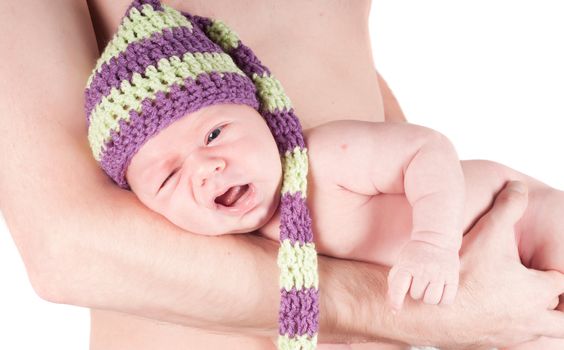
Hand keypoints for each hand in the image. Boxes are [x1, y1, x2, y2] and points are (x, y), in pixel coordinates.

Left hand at [387, 239, 459, 310]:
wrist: (436, 238)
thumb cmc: (415, 255)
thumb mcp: (401, 263)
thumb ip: (395, 282)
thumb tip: (393, 305)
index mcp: (408, 266)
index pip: (399, 287)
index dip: (395, 301)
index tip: (395, 310)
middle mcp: (424, 270)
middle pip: (416, 295)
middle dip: (416, 292)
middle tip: (419, 282)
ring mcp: (439, 274)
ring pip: (431, 300)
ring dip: (428, 298)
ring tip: (429, 288)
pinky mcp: (452, 277)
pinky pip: (447, 300)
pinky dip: (442, 301)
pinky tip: (440, 293)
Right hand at [392, 181, 563, 348]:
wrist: (429, 311)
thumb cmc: (462, 276)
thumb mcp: (488, 233)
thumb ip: (507, 208)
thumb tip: (518, 187)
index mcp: (536, 291)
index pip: (562, 282)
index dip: (555, 272)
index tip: (547, 267)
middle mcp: (529, 318)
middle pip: (562, 322)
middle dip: (560, 309)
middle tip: (548, 298)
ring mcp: (510, 335)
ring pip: (538, 337)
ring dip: (535, 323)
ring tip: (523, 311)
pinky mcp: (488, 344)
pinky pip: (510, 344)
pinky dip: (509, 333)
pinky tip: (493, 320)